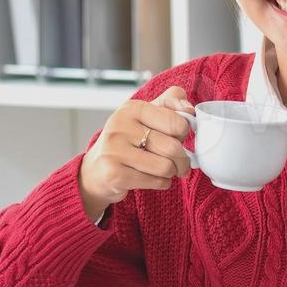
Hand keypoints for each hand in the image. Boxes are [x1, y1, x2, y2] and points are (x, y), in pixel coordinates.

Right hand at [78, 85, 194, 221]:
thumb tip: (189, 108)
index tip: (178, 137)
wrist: (97, 169)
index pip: (176, 121)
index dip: (184, 133)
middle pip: (173, 147)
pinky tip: (152, 178)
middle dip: (182, 159)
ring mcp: (115, 151)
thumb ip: (170, 104)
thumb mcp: (146, 116)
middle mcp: (120, 126)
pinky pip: (156, 182)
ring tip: (164, 169)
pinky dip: (162, 183)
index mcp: (132, 108)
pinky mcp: (114, 174)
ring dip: (172, 172)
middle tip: (179, 162)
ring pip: (166, 167)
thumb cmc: (128, 140)